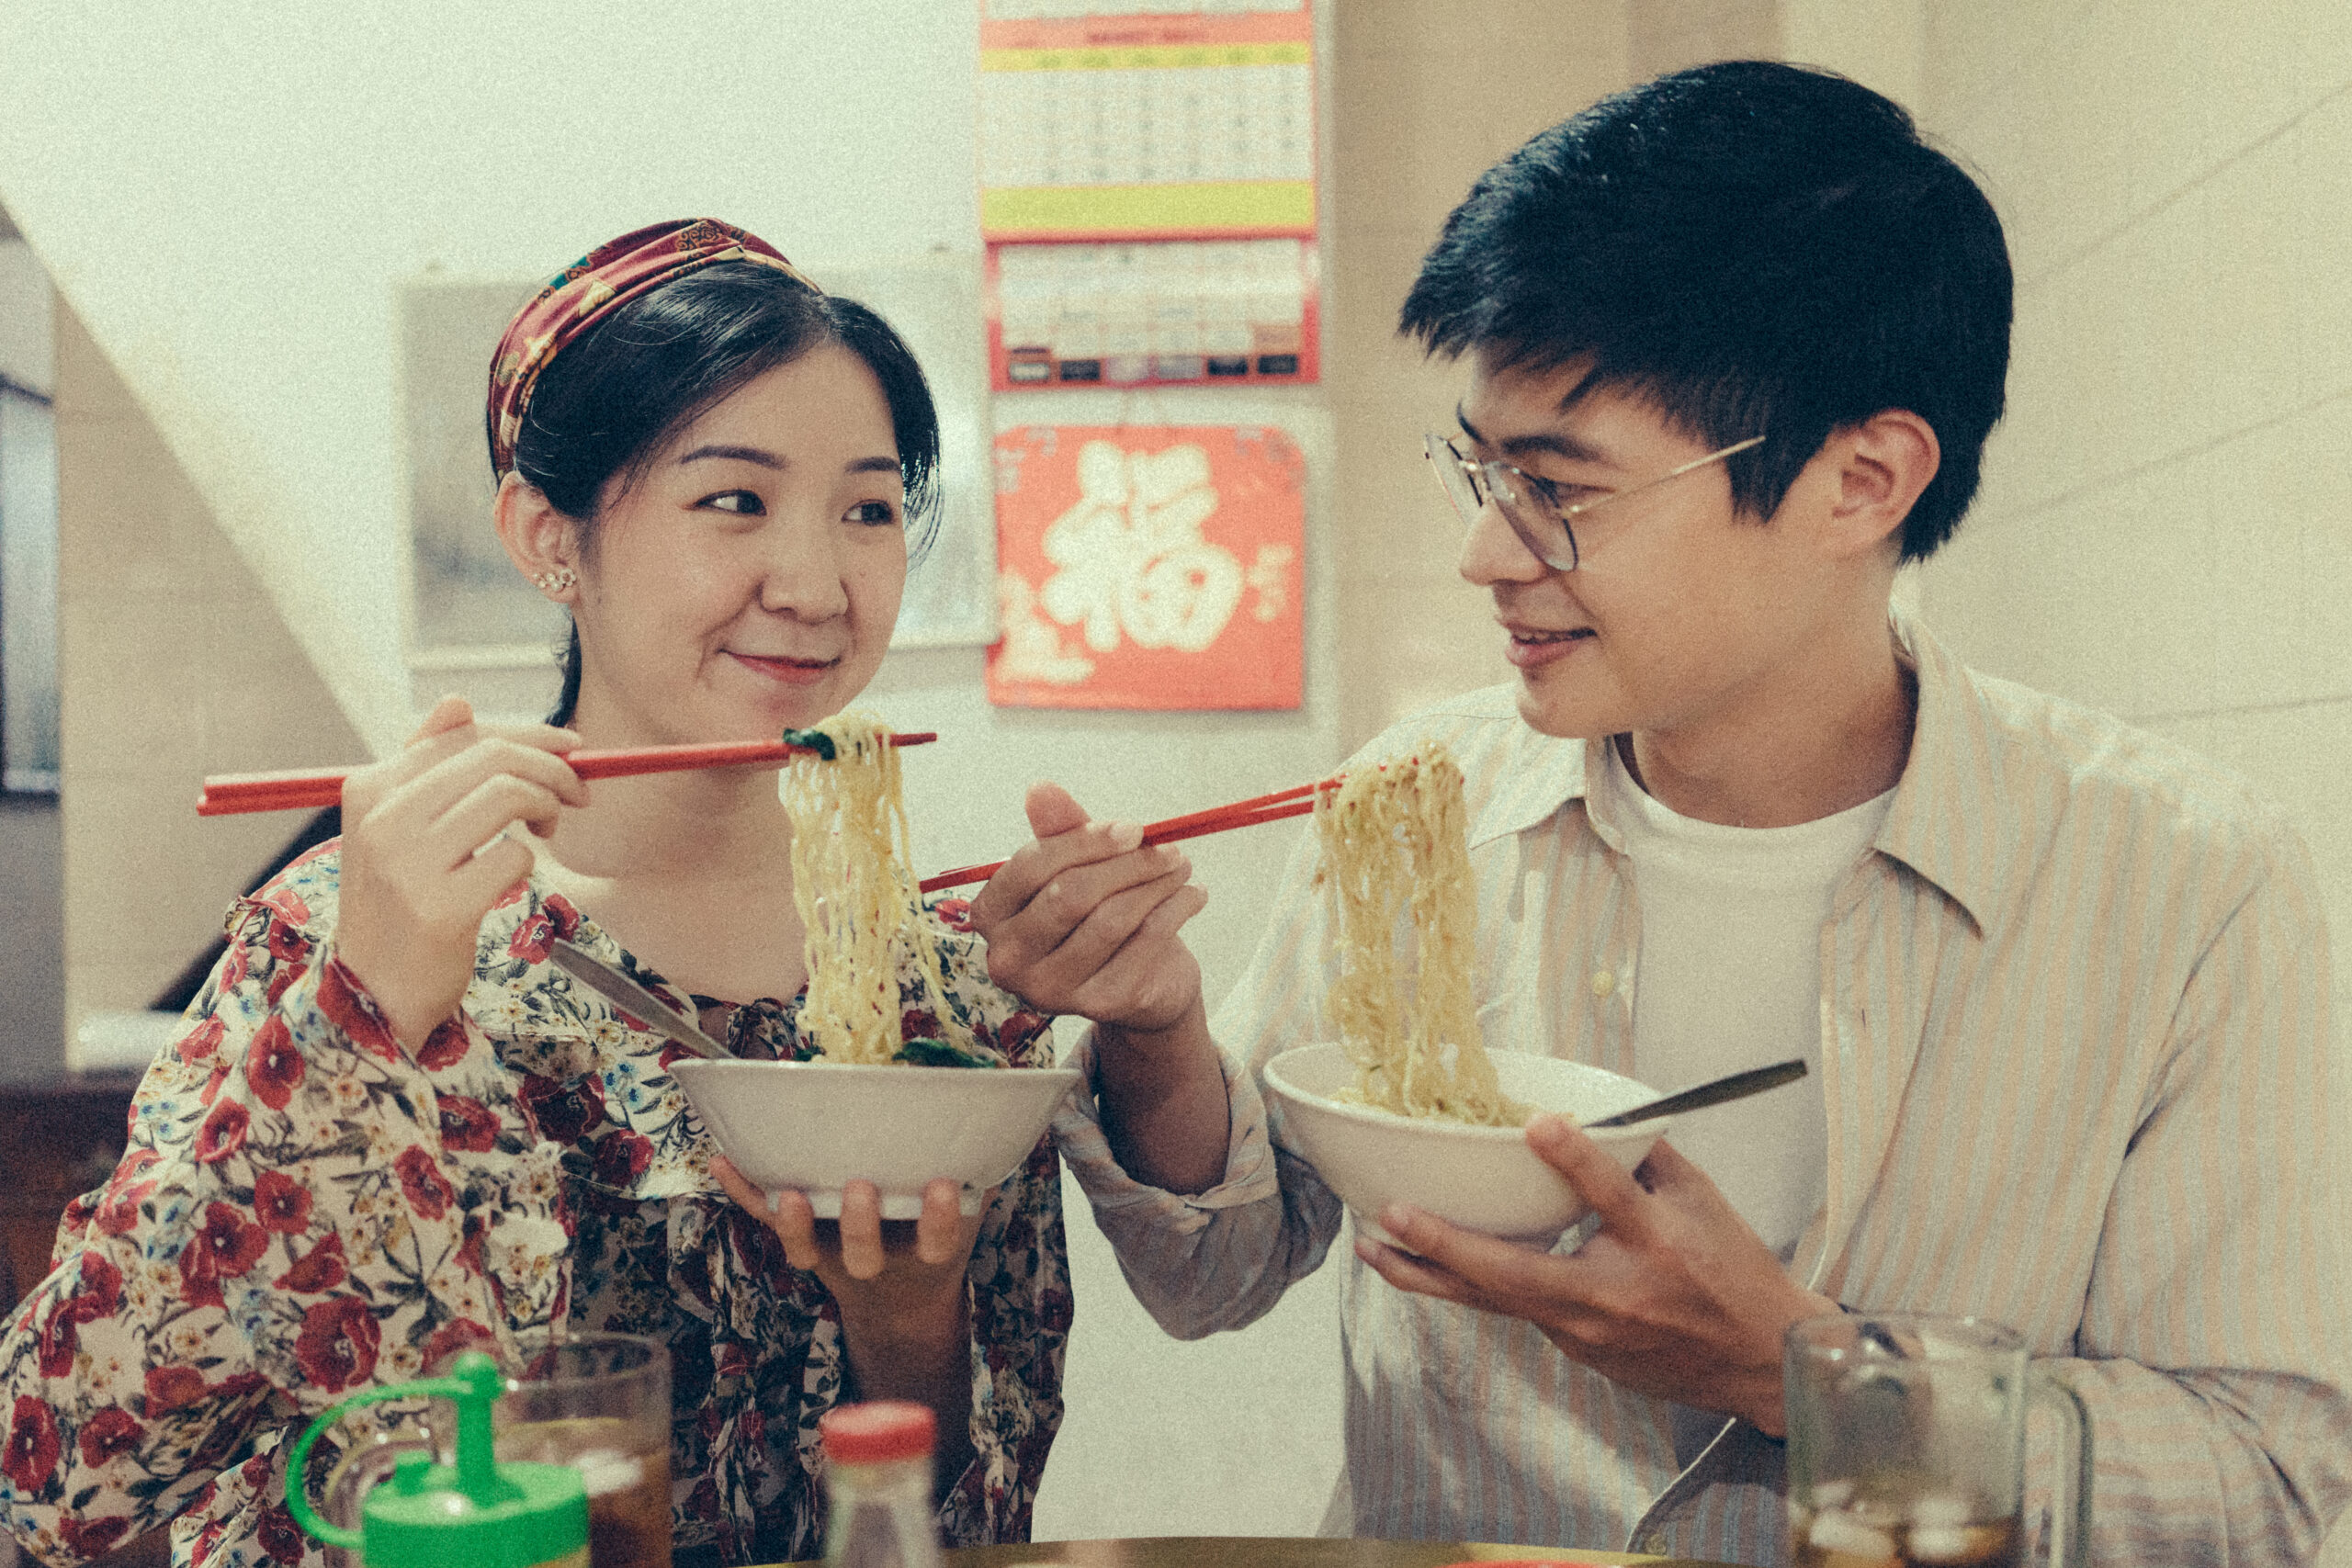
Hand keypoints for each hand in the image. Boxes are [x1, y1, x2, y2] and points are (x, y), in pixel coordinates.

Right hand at [335, 695, 586, 1050]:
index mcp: (369, 787)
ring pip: (508, 795)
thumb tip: (458, 699)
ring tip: (550, 828)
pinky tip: (513, 875)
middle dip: (553, 766)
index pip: (464, 734)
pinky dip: (530, 860)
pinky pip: (514, 856)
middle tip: (579, 792)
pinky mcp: (439, 908)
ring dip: (549, 805)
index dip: (530, 735)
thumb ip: (429, 766)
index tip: (571, 748)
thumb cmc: (399, 901)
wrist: (372, 992)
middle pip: (493, 757)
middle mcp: (382, 818)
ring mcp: (407, 864)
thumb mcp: (397, 828)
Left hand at [710, 1158, 981, 1349]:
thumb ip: (974, 1174)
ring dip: (792, 1224)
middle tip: (860, 1189)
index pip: (938, 1243)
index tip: (943, 1188)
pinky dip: (744, 1194)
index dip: (940, 1221)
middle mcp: (875, 1261)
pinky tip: (723, 1161)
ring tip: (787, 1195)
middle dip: (859, 1226)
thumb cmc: (930, 1239)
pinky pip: (766, 1223)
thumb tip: (993, 1106)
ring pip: (807, 1249)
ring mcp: (830, 1256)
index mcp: (926, 1254)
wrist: (897, 1304)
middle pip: (863, 1255)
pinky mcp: (800, 1243)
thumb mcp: (964, 1216)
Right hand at [966, 782, 1207, 1036]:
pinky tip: (1192, 896)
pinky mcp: (1097, 1005)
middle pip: (1071, 894)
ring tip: (1182, 867)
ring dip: (1157, 884)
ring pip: (1111, 919)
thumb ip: (1059, 830)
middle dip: (1128, 864)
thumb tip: (1040, 789)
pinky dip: (1175, 911)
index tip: (1133, 828)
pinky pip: (1144, 943)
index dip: (1086, 841)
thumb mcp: (1078, 868)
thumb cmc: (1097, 915)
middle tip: (1168, 848)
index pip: (1031, 866)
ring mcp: (1050, 989)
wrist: (1137, 985)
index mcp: (991, 916)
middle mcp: (1009, 959)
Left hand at [1355, 1117, 1838, 1435]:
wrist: (1760, 1359)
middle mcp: (1615, 1293)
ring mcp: (1589, 1332)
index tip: (1540, 1123)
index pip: (1612, 1197)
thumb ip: (1646, 1156)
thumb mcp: (1704, 1200)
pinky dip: (1471, 1288)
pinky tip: (1426, 1268)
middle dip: (1449, 1245)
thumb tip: (1596, 1113)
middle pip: (1519, 1272)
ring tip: (1373, 1250)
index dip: (1576, 1159)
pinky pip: (1516, 1312)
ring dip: (1430, 1276)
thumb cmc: (1733, 1271)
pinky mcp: (1577, 1351)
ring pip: (1496, 1302)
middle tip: (1395, 1215)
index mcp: (1658, 1244)